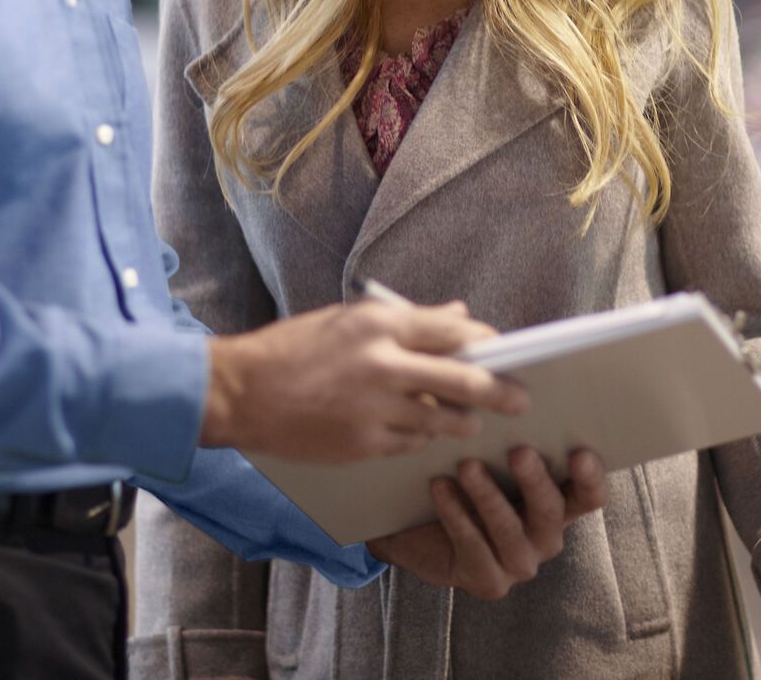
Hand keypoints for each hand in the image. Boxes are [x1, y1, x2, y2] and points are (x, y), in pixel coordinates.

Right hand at [199, 300, 527, 460]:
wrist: (241, 392)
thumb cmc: (293, 349)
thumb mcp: (348, 319)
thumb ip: (407, 320)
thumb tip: (459, 316)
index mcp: (380, 323)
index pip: (455, 331)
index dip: (487, 343)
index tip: (501, 350)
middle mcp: (384, 363)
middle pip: (466, 379)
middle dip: (500, 390)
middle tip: (519, 397)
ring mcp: (376, 408)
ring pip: (444, 419)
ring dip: (463, 421)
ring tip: (471, 421)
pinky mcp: (364, 443)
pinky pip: (413, 443)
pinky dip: (423, 438)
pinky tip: (425, 433)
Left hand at [366, 448, 606, 599]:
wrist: (418, 529)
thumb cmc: (463, 476)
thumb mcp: (487, 449)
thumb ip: (505, 426)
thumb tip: (504, 379)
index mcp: (559, 502)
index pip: (590, 494)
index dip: (591, 476)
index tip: (580, 451)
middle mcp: (545, 535)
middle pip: (552, 511)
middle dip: (536, 480)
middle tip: (519, 451)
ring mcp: (519, 562)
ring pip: (510, 530)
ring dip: (488, 496)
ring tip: (467, 466)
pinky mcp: (489, 581)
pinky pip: (473, 546)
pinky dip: (455, 514)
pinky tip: (440, 487)